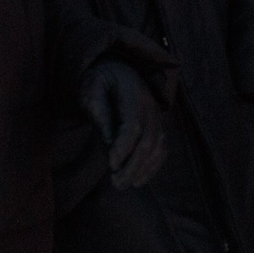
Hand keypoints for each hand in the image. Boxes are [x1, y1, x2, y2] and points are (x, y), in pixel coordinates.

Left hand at [81, 59, 166, 188]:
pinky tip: (138, 180)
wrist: (120, 67)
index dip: (123, 146)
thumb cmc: (100, 79)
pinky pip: (161, 149)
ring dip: (142, 169)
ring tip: (124, 185)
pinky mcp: (158, 127)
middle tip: (116, 183)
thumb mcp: (92, 87)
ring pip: (157, 148)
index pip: (132, 124)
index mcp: (134, 94)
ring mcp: (157, 118)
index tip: (110, 164)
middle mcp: (151, 107)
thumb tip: (107, 139)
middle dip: (132, 165)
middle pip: (148, 141)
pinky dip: (152, 167)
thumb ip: (98, 110)